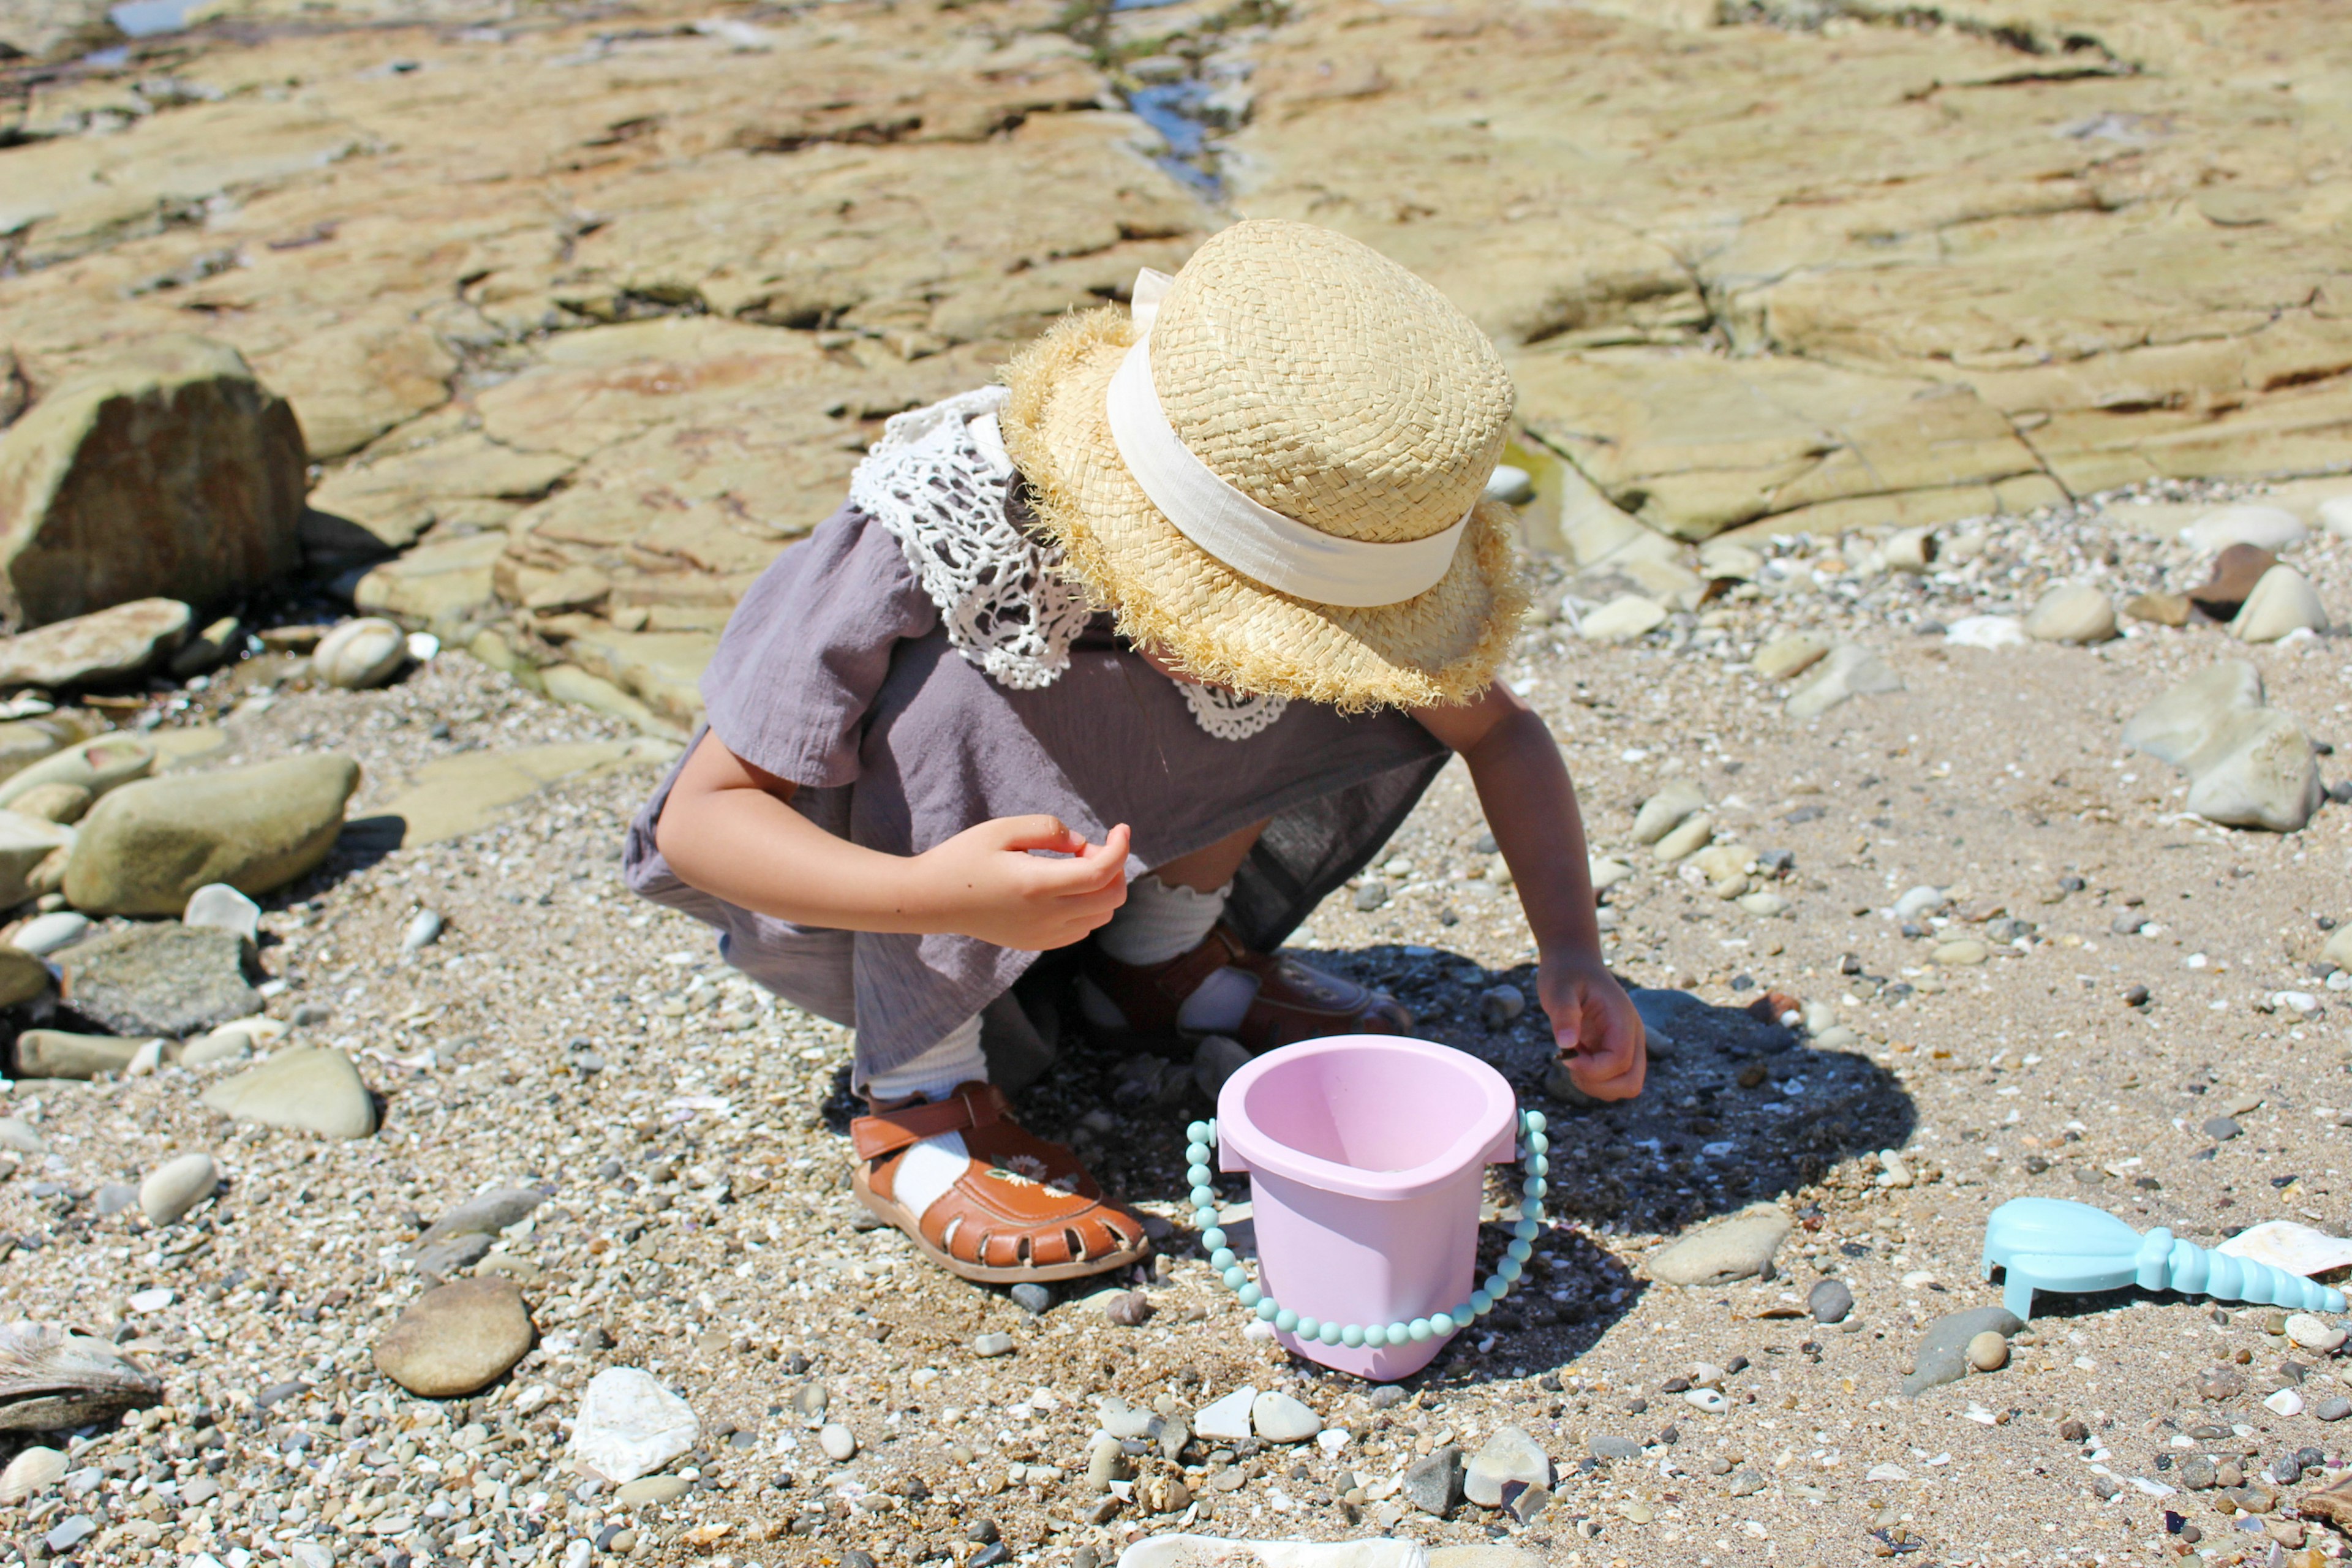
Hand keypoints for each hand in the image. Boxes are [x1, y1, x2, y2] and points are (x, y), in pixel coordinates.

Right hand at [918, 816, 1129, 950]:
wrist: (932, 900)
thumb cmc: (965, 857)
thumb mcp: (1002, 829)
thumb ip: (1047, 830)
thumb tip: (1082, 844)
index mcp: (1036, 885)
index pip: (1100, 873)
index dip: (1120, 849)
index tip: (1120, 827)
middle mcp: (1045, 916)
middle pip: (1111, 899)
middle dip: (1115, 868)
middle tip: (1089, 848)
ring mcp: (1042, 935)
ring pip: (1101, 916)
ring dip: (1102, 888)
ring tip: (1073, 865)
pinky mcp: (1037, 943)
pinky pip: (1082, 929)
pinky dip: (1088, 907)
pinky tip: (1064, 887)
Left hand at [1539, 948, 1644, 1100]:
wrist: (1573, 963)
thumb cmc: (1566, 973)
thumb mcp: (1558, 988)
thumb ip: (1564, 1013)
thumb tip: (1566, 1044)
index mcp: (1623, 1020)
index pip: (1620, 1062)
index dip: (1592, 1069)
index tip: (1566, 1056)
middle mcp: (1631, 1037)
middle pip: (1632, 1084)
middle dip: (1598, 1085)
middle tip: (1571, 1063)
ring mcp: (1625, 1046)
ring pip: (1624, 1087)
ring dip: (1595, 1085)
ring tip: (1572, 1058)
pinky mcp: (1613, 1052)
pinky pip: (1611, 1081)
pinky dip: (1592, 1080)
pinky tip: (1575, 1057)